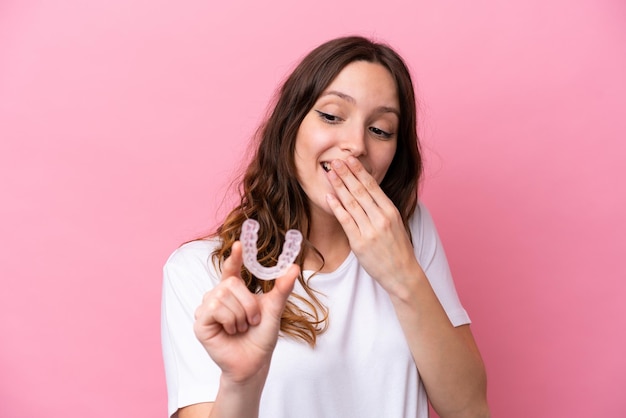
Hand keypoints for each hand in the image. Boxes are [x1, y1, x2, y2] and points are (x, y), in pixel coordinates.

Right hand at [193, 241, 298, 383]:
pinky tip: (231, 332)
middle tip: (252, 321)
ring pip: (223, 297)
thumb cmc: (261, 336)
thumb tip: (294, 267)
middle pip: (231, 284)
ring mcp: (207, 308)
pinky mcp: (200, 322)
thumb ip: (282, 288)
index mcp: (234, 291)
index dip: (235, 257)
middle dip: (248, 303)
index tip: (240, 243)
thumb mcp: (274, 309)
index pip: (231, 269)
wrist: (254, 362)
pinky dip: (230, 321)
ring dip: (240, 316)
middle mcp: (218, 296)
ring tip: (242, 328)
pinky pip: (215, 309)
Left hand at [325, 157, 420, 292]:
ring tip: (330, 174)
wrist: (402, 273)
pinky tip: (329, 196)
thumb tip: (367, 191)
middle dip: (346, 174)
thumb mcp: (395, 223)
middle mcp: (381, 218)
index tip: (350, 159)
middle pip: (360, 191)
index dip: (359, 171)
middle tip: (335, 161)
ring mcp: (370, 230)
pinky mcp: (360, 243)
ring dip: (339, 186)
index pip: (372, 186)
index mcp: (391, 211)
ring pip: (351, 203)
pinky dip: (337, 207)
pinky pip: (346, 221)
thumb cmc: (397, 248)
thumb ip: (382, 208)